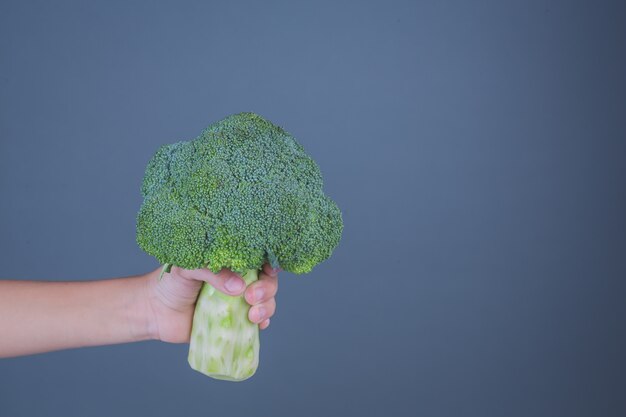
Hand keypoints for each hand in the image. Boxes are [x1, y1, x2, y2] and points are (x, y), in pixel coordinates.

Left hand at [144, 264, 277, 342]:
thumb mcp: (189, 267)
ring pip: (266, 302)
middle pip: (268, 282)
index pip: (259, 260)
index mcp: (230, 263)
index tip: (269, 270)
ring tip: (252, 314)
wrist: (154, 311)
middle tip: (251, 296)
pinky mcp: (233, 323)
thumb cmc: (170, 283)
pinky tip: (258, 324)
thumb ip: (213, 273)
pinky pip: (256, 323)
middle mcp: (239, 281)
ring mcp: (238, 303)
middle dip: (267, 289)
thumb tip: (239, 287)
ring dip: (267, 307)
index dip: (270, 264)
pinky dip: (263, 323)